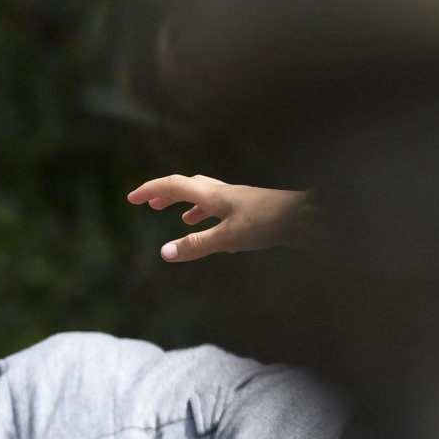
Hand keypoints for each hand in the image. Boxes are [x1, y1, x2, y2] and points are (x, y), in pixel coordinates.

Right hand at [127, 175, 306, 261]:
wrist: (307, 217)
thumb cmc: (268, 223)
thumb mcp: (228, 237)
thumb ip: (197, 245)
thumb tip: (164, 252)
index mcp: (212, 195)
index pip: (173, 185)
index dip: (150, 190)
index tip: (132, 199)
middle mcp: (222, 193)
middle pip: (186, 186)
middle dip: (164, 193)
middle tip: (148, 204)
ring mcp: (237, 199)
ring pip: (204, 195)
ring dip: (185, 202)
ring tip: (175, 215)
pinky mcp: (249, 209)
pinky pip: (219, 207)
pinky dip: (207, 214)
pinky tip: (212, 229)